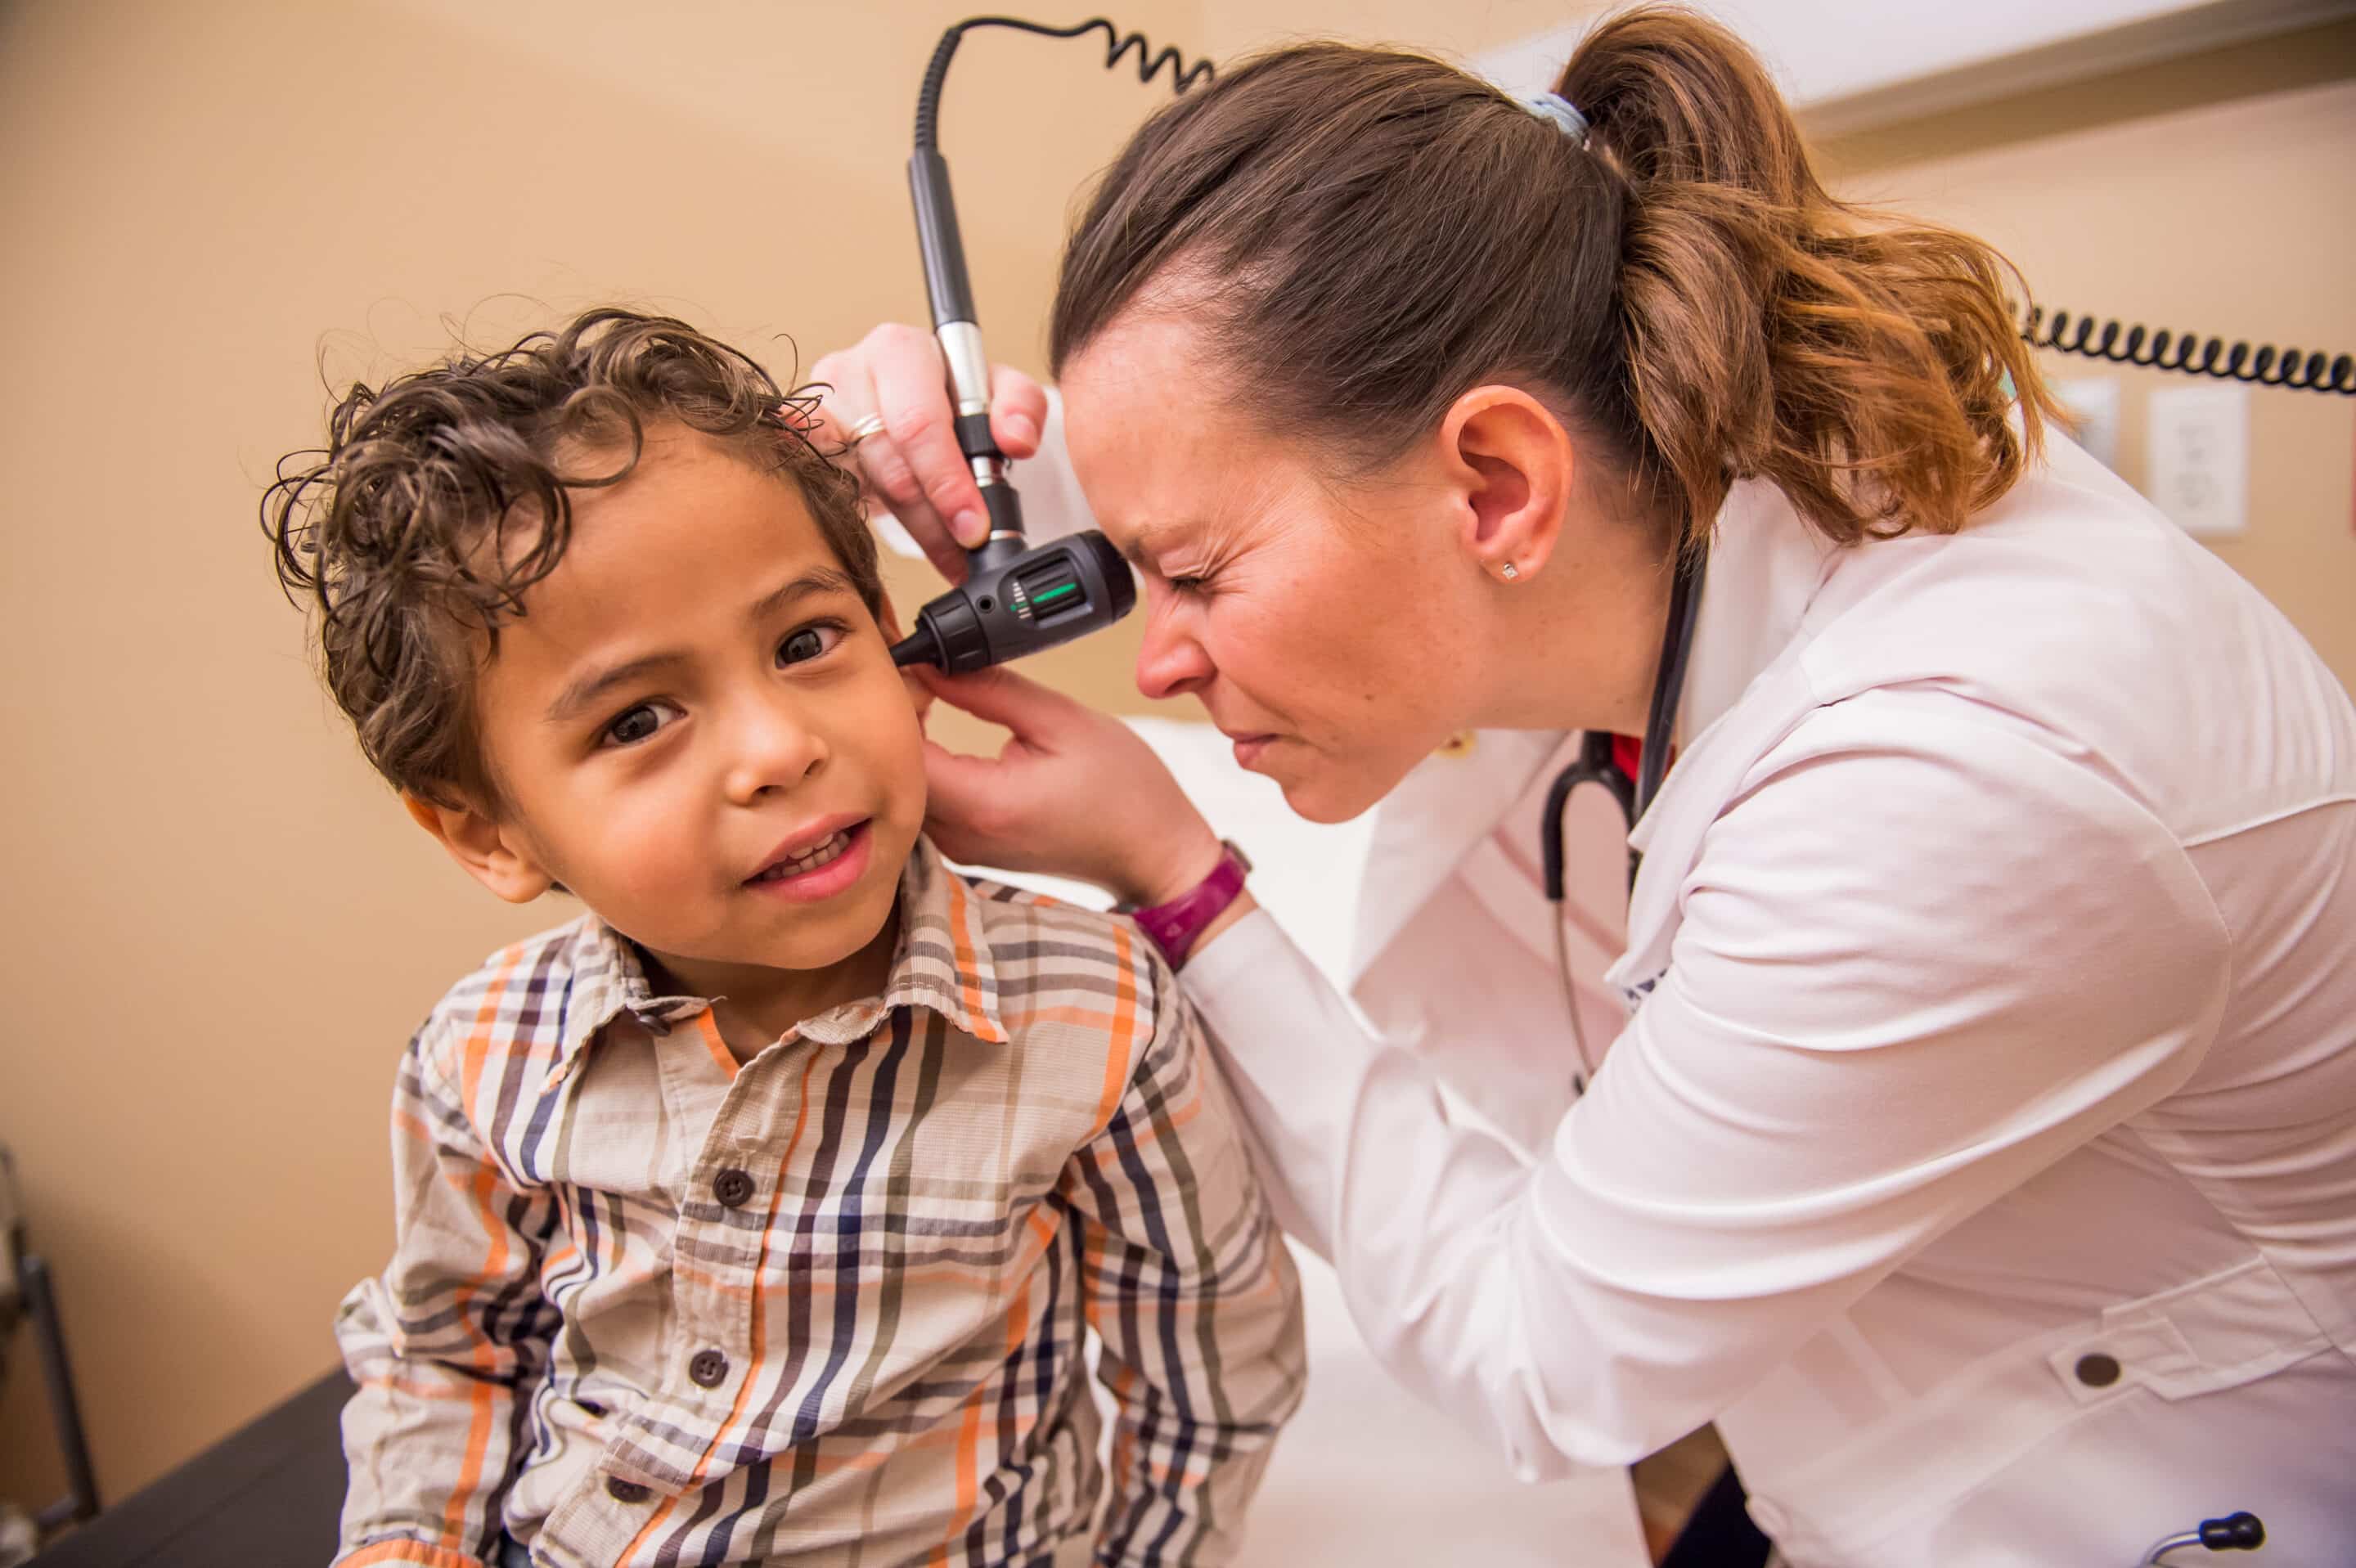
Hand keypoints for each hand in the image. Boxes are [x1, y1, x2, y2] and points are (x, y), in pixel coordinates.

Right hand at [809, 324, 1049, 585]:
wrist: (894, 396)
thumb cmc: (946, 392)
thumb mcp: (995, 391)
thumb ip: (1020, 408)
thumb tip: (1015, 441)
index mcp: (900, 350)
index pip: (919, 424)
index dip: (947, 482)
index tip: (974, 528)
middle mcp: (849, 372)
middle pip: (891, 466)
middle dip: (934, 520)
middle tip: (964, 553)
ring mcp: (818, 412)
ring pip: (866, 490)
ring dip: (912, 527)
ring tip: (947, 552)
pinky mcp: (800, 445)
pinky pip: (829, 494)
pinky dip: (865, 516)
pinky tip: (895, 530)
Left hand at [917, 664, 1225, 907]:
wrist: (1154, 852)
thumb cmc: (1124, 790)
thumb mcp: (1062, 720)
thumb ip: (989, 688)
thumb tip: (931, 664)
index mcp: (984, 804)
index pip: (902, 750)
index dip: (896, 703)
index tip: (912, 667)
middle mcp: (962, 836)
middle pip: (894, 772)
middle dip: (897, 719)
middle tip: (917, 676)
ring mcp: (961, 849)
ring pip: (906, 789)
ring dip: (909, 743)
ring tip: (930, 699)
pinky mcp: (967, 848)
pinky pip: (925, 803)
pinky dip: (926, 766)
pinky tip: (941, 734)